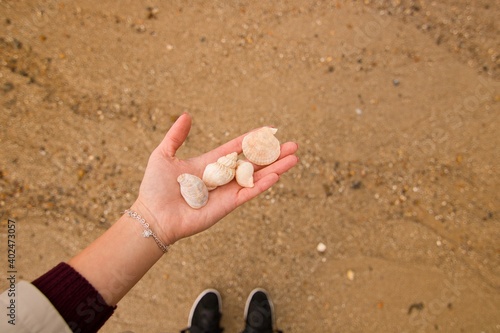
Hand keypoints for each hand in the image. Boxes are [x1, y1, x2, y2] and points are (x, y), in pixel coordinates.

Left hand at [131, 113, 298, 244]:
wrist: (153, 214)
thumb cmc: (155, 187)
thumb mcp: (164, 154)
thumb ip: (176, 136)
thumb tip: (187, 116)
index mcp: (209, 163)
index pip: (237, 148)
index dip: (253, 139)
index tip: (270, 130)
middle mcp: (221, 177)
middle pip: (253, 162)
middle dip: (273, 154)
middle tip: (293, 145)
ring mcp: (226, 192)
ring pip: (256, 177)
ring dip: (275, 167)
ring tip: (294, 158)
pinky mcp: (227, 206)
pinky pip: (247, 193)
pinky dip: (261, 185)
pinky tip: (276, 175)